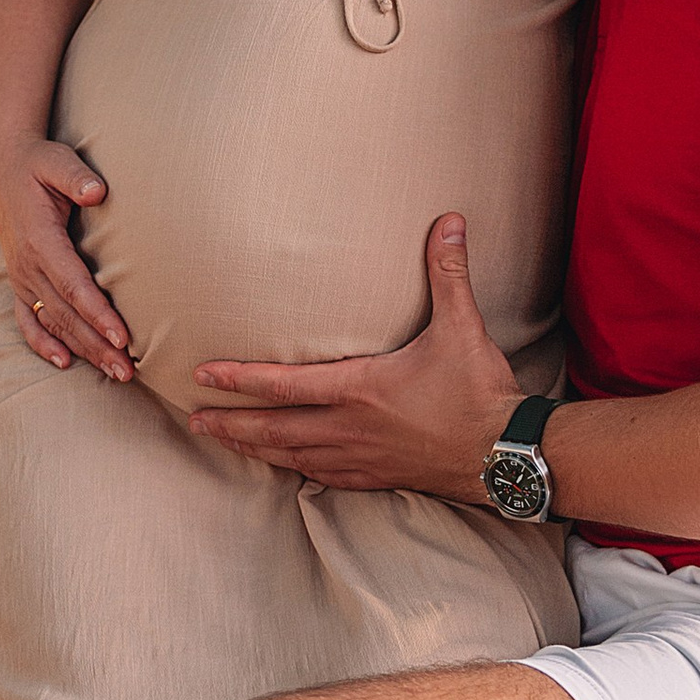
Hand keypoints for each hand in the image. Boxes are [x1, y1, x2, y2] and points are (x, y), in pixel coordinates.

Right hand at [0, 133, 131, 378]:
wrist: (5, 166)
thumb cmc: (40, 163)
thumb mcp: (56, 161)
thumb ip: (76, 177)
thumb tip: (97, 191)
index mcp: (39, 240)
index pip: (74, 286)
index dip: (98, 314)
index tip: (124, 337)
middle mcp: (26, 265)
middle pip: (66, 315)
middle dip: (98, 345)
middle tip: (129, 371)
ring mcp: (20, 277)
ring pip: (53, 323)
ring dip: (83, 350)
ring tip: (115, 374)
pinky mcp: (19, 281)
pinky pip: (27, 320)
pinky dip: (43, 344)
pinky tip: (64, 362)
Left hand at [191, 215, 521, 495]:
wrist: (504, 457)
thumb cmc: (479, 393)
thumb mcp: (462, 327)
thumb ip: (448, 273)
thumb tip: (448, 221)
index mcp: (361, 389)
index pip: (284, 384)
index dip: (240, 378)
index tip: (203, 374)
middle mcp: (351, 428)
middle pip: (274, 429)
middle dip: (230, 424)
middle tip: (194, 419)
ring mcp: (362, 458)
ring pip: (292, 456)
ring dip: (254, 449)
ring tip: (223, 442)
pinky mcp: (379, 477)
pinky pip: (324, 477)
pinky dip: (296, 469)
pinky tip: (286, 466)